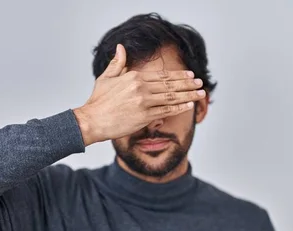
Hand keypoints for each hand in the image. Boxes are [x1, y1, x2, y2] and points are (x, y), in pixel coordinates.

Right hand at [73, 44, 205, 145]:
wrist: (92, 120)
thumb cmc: (98, 101)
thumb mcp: (106, 78)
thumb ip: (117, 63)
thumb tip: (120, 48)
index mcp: (134, 77)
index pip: (162, 75)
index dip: (178, 75)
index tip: (190, 75)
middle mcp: (141, 88)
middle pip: (170, 85)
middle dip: (188, 84)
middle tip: (200, 83)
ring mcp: (144, 102)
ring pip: (171, 97)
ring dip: (188, 95)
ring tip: (200, 93)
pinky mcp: (144, 117)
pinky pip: (166, 111)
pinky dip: (179, 108)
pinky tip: (189, 105)